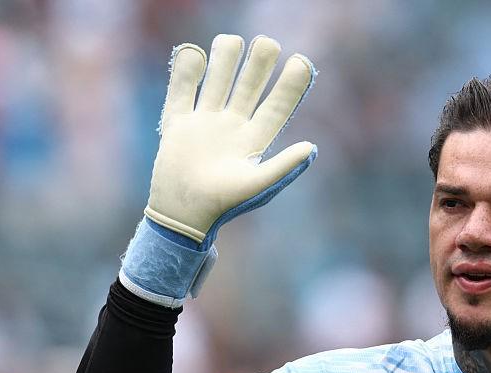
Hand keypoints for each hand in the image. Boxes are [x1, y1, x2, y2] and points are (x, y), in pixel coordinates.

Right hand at [146, 34, 315, 245]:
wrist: (183, 214)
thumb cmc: (225, 204)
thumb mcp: (258, 186)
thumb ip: (284, 166)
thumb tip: (312, 148)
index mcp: (254, 140)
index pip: (277, 106)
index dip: (291, 85)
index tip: (302, 61)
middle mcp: (232, 126)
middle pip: (249, 86)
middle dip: (259, 64)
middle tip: (267, 43)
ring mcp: (205, 122)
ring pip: (217, 81)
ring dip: (225, 59)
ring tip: (232, 40)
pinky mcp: (178, 123)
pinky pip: (182, 90)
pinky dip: (186, 71)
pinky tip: (194, 53)